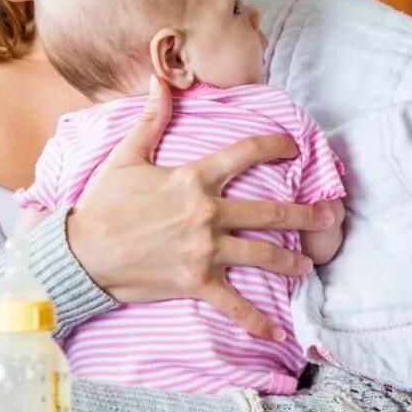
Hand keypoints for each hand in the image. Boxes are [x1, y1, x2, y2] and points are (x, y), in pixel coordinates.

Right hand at [67, 77, 335, 341]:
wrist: (82, 251)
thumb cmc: (103, 203)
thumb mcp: (126, 156)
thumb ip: (151, 119)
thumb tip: (158, 81)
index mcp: (192, 180)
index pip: (245, 154)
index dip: (276, 146)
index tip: (295, 147)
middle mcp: (206, 214)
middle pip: (270, 212)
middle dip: (306, 214)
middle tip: (328, 215)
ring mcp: (204, 251)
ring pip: (264, 256)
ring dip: (293, 261)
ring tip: (308, 264)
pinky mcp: (196, 283)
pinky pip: (234, 304)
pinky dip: (257, 321)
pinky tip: (277, 331)